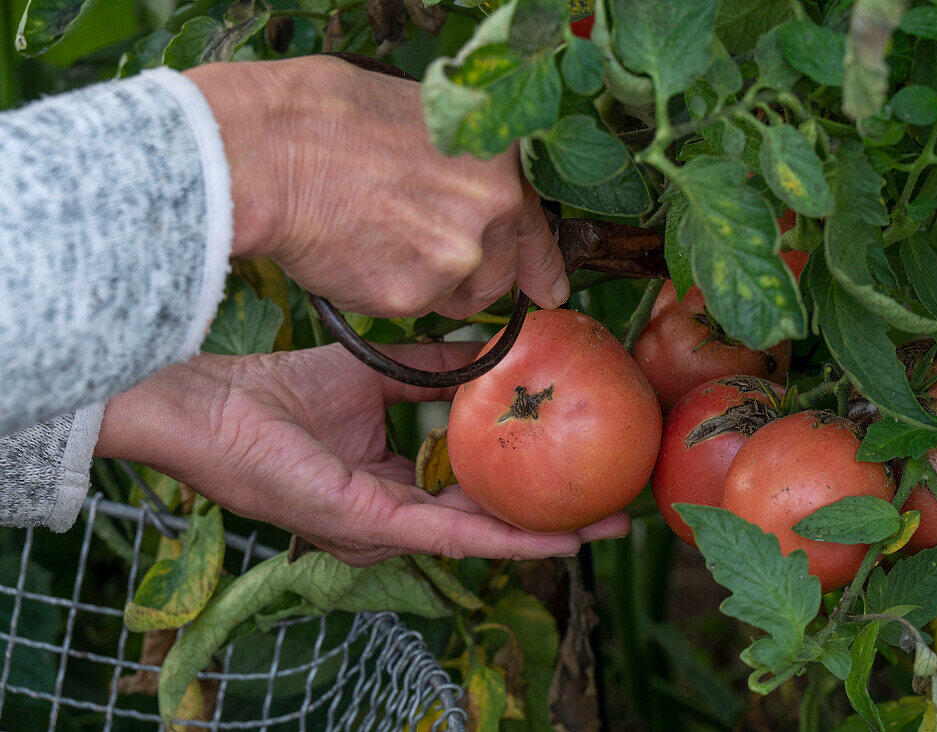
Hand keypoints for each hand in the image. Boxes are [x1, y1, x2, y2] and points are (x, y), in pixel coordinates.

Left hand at [93, 343, 627, 564]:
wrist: (220, 405)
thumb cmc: (282, 391)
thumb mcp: (379, 376)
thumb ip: (436, 370)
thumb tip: (495, 344)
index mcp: (394, 482)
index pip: (473, 490)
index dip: (528, 481)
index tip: (581, 464)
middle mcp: (396, 515)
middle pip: (488, 522)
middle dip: (553, 518)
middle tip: (615, 508)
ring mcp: (387, 528)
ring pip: (480, 538)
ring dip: (545, 534)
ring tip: (604, 526)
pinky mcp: (374, 526)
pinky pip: (453, 537)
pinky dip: (508, 538)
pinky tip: (557, 537)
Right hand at [184, 56, 568, 319]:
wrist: (265, 152)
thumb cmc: (328, 118)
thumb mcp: (423, 117)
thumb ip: (465, 166)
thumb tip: (481, 193)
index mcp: (499, 164)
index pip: (537, 231)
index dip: (540, 266)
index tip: (548, 292)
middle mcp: (489, 216)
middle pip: (496, 277)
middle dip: (466, 272)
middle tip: (415, 244)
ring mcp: (453, 262)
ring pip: (453, 299)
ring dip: (428, 286)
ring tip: (376, 239)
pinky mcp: (409, 298)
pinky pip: (408, 309)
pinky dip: (385, 292)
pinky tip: (354, 252)